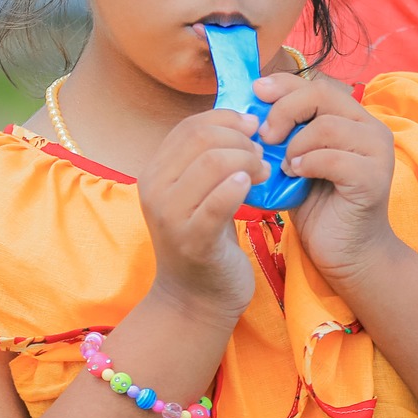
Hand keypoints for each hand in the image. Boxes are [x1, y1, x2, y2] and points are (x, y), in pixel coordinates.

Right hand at [137, 109, 262, 319]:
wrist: (196, 298)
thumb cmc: (206, 239)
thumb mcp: (199, 192)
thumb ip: (209, 158)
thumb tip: (245, 118)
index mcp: (154, 172)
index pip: (189, 126)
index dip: (226, 118)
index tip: (253, 127)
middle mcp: (154, 190)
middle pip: (201, 139)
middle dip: (240, 140)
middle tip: (262, 155)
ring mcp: (170, 217)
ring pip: (212, 163)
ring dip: (247, 161)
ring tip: (263, 173)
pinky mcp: (192, 241)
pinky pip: (217, 202)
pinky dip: (238, 188)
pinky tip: (251, 188)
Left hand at [254, 73, 401, 287]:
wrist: (346, 252)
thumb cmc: (319, 207)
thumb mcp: (296, 161)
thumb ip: (286, 134)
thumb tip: (250, 109)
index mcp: (353, 118)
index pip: (316, 84)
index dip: (283, 84)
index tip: (255, 93)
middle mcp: (370, 128)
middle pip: (321, 95)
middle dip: (284, 110)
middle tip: (264, 136)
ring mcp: (377, 152)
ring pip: (327, 126)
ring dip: (295, 144)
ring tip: (284, 166)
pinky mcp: (373, 178)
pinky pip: (333, 158)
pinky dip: (307, 163)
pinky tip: (295, 175)